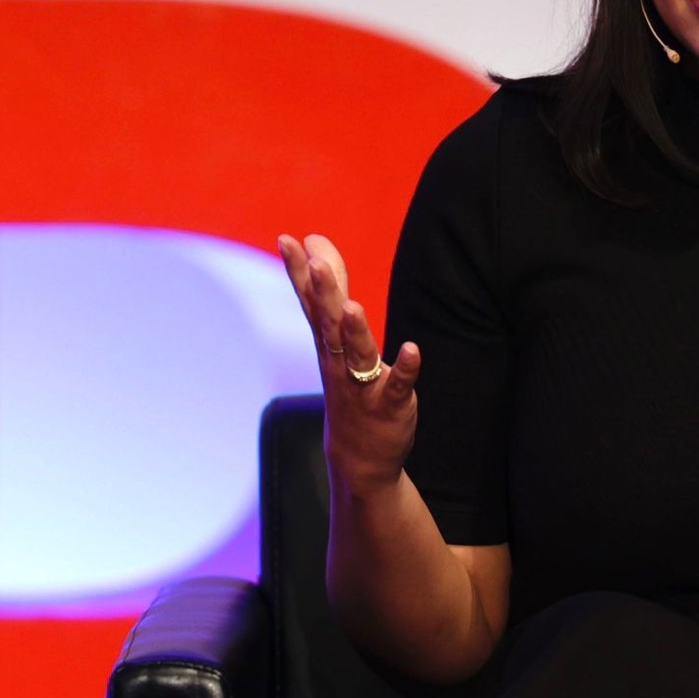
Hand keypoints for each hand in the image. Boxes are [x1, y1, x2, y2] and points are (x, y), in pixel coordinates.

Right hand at [275, 233, 420, 497]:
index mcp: (327, 341)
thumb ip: (330, 288)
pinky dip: (404, 369)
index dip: (298, 271)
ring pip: (357, 353)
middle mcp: (339, 359)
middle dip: (321, 292)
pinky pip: (397, 385)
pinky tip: (412, 351)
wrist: (358, 457)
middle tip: (313, 260)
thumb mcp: (335, 337)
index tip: (286, 239)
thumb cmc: (347, 385)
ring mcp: (363, 383)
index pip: (310, 301)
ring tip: (353, 306)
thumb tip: (316, 242)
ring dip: (355, 331)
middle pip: (328, 322)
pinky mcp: (390, 403)